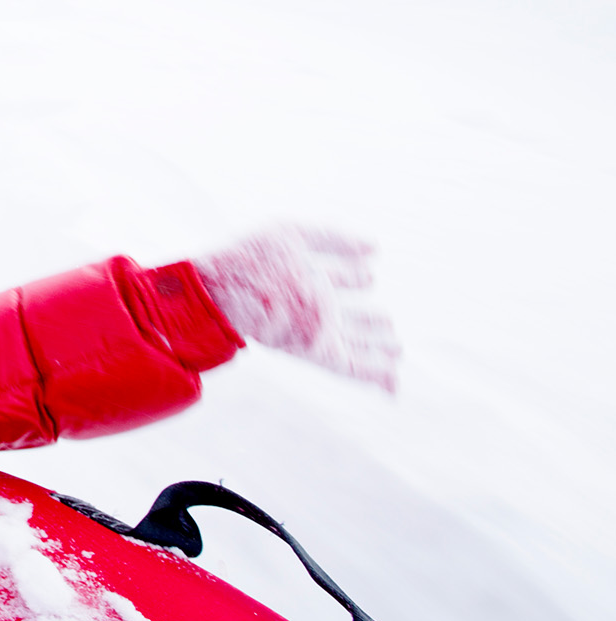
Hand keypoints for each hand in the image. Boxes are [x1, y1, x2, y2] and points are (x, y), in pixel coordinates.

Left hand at [196, 227, 400, 391]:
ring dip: (380, 348)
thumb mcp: (294, 235)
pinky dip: (375, 376)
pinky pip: (353, 367)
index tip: (369, 274)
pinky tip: (392, 384)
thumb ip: (334, 238)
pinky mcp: (317, 351)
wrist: (221, 291)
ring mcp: (317, 330)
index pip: (341, 277)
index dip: (357, 276)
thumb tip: (374, 246)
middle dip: (373, 320)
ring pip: (357, 343)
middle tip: (391, 323)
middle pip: (350, 315)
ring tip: (398, 349)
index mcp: (307, 277)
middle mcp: (314, 306)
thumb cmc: (248, 258)